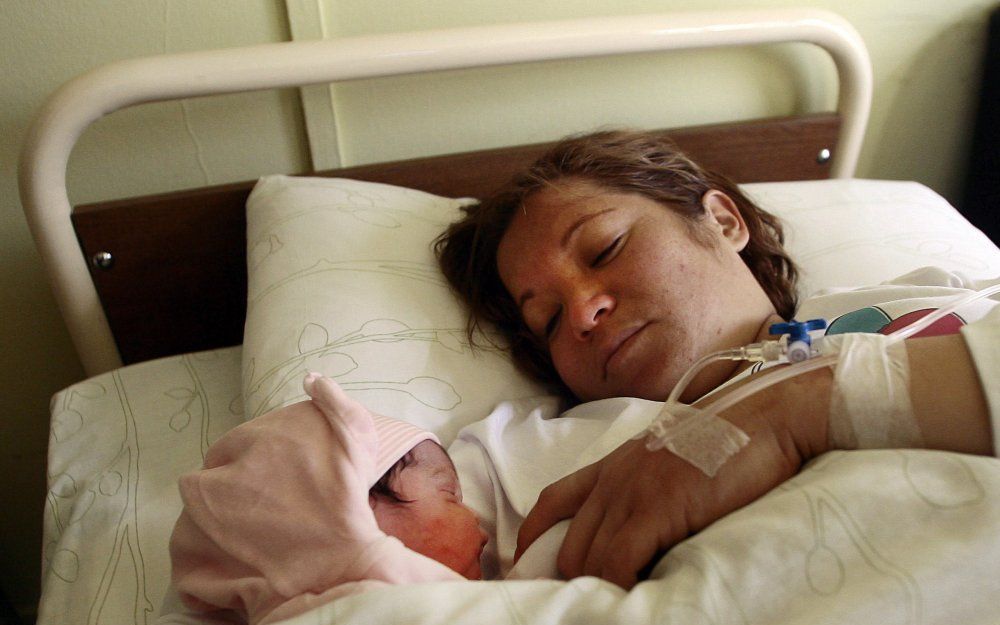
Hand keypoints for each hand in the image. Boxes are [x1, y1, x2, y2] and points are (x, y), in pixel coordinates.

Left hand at [515, 369, 830, 588]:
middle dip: (570, 580)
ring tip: (612, 608)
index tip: (528, 566)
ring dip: (597, 589)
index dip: (534, 538)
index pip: (552, 502)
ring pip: (586, 559)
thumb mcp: (672, 458)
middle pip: (567, 545)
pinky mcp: (655, 508)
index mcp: (613, 464)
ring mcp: (630, 493)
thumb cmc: (730, 439)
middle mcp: (612, 479)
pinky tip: (632, 600)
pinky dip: (619, 588)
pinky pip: (617, 562)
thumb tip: (647, 524)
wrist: (763, 416)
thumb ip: (648, 485)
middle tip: (584, 602)